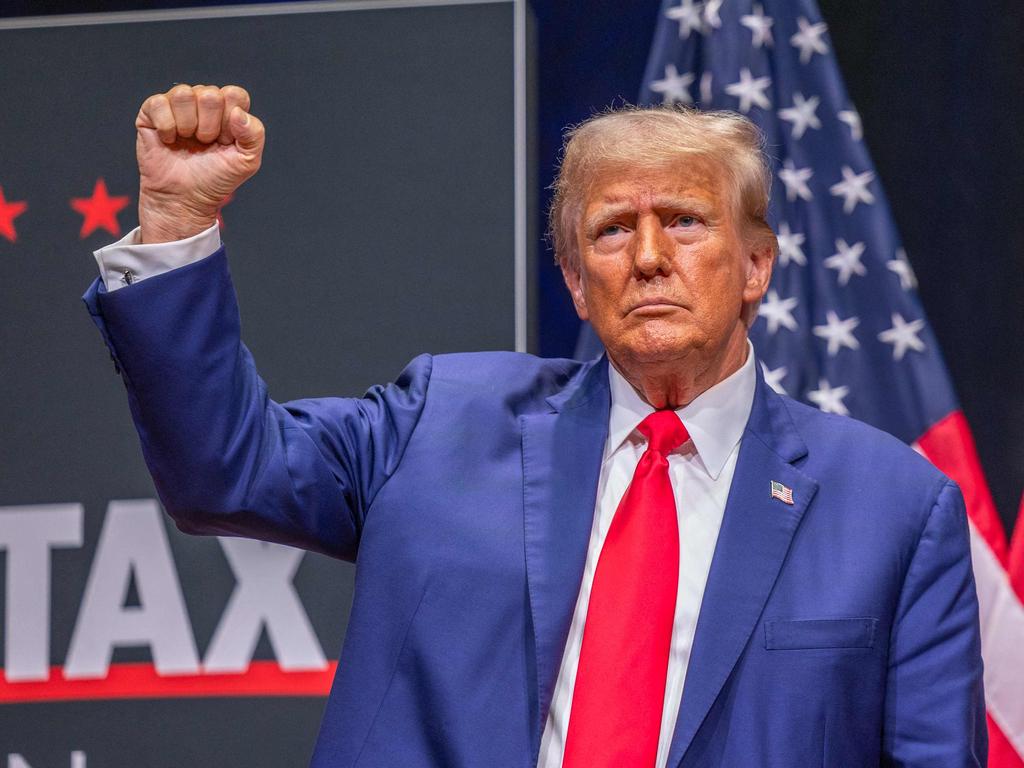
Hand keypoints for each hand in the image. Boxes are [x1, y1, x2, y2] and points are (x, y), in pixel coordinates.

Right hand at [135, 84, 264, 242]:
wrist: (185, 199)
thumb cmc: (215, 179)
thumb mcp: (247, 162)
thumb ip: (255, 135)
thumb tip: (238, 112)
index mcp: (227, 110)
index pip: (234, 94)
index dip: (231, 121)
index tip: (226, 142)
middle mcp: (201, 102)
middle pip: (210, 94)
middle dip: (210, 126)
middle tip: (205, 144)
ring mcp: (176, 105)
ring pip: (183, 93)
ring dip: (188, 125)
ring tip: (187, 142)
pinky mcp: (151, 112)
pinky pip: (158, 103)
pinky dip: (166, 127)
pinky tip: (169, 141)